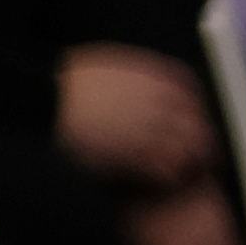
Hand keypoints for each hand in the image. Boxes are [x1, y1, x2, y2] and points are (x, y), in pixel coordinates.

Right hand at [53, 46, 217, 189]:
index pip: (190, 91)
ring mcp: (149, 127)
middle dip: (201, 140)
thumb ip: (130, 71)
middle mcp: (157, 100)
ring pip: (189, 149)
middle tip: (198, 156)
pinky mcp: (135, 153)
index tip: (189, 120)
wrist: (44, 101)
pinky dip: (168, 177)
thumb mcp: (103, 62)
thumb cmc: (64, 82)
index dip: (193, 108)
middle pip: (197, 122)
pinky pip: (167, 169)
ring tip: (182, 174)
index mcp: (150, 75)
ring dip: (189, 162)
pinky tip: (160, 181)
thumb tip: (138, 79)